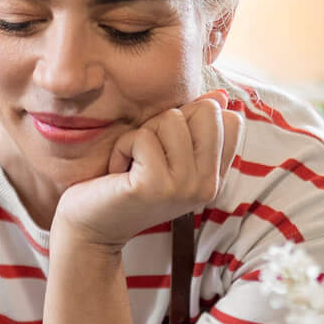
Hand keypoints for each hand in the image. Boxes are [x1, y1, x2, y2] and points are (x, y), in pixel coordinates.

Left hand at [52, 90, 241, 252]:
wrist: (92, 227)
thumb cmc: (126, 183)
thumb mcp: (167, 152)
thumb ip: (194, 124)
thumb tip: (220, 95)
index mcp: (215, 177)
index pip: (231, 120)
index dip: (192, 118)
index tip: (167, 148)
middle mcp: (208, 185)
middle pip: (206, 111)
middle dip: (167, 121)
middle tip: (147, 153)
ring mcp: (184, 188)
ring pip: (171, 119)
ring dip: (141, 135)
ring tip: (132, 164)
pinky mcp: (155, 186)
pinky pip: (142, 137)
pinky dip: (122, 147)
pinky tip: (118, 172)